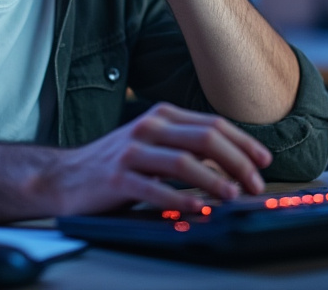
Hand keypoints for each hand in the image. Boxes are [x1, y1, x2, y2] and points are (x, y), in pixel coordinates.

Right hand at [43, 102, 272, 215]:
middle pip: (204, 138)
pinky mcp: (118, 177)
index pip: (212, 124)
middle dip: (238, 161)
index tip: (264, 161)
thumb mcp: (152, 144)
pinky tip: (198, 210)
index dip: (243, 143)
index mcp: (160, 116)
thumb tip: (233, 166)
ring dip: (214, 180)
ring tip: (233, 196)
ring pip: (183, 161)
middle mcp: (147, 127)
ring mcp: (131, 151)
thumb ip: (185, 147)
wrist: (63, 176)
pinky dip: (181, 201)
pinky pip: (155, 189)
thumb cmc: (115, 164)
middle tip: (255, 183)